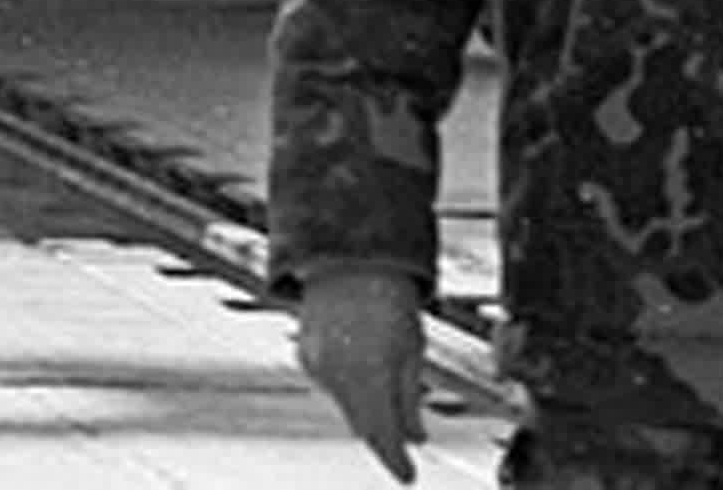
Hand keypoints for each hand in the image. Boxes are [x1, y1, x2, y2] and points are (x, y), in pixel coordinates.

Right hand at [290, 265, 425, 482]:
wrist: (348, 256)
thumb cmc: (387, 293)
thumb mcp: (413, 347)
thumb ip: (411, 397)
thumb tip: (416, 436)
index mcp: (370, 374)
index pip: (383, 436)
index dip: (396, 462)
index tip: (408, 476)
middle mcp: (339, 375)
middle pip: (363, 426)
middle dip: (384, 434)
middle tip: (404, 437)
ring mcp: (318, 366)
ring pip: (347, 407)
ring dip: (367, 407)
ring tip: (385, 381)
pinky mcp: (306, 356)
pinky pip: (332, 386)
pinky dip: (349, 386)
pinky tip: (362, 364)